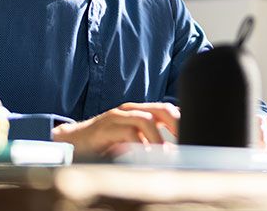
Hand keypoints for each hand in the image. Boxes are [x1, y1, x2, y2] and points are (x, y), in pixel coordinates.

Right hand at [52, 102, 179, 156]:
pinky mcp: (106, 127)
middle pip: (162, 109)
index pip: (168, 110)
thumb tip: (175, 154)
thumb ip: (150, 143)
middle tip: (185, 144)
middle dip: (177, 125)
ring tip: (165, 155)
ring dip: (159, 138)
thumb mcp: (131, 142)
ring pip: (146, 118)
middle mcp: (131, 110)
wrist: (73, 142)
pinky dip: (139, 145)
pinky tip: (144, 157)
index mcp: (141, 112)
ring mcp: (119, 116)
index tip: (193, 138)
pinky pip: (127, 132)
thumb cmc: (106, 143)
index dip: (183, 121)